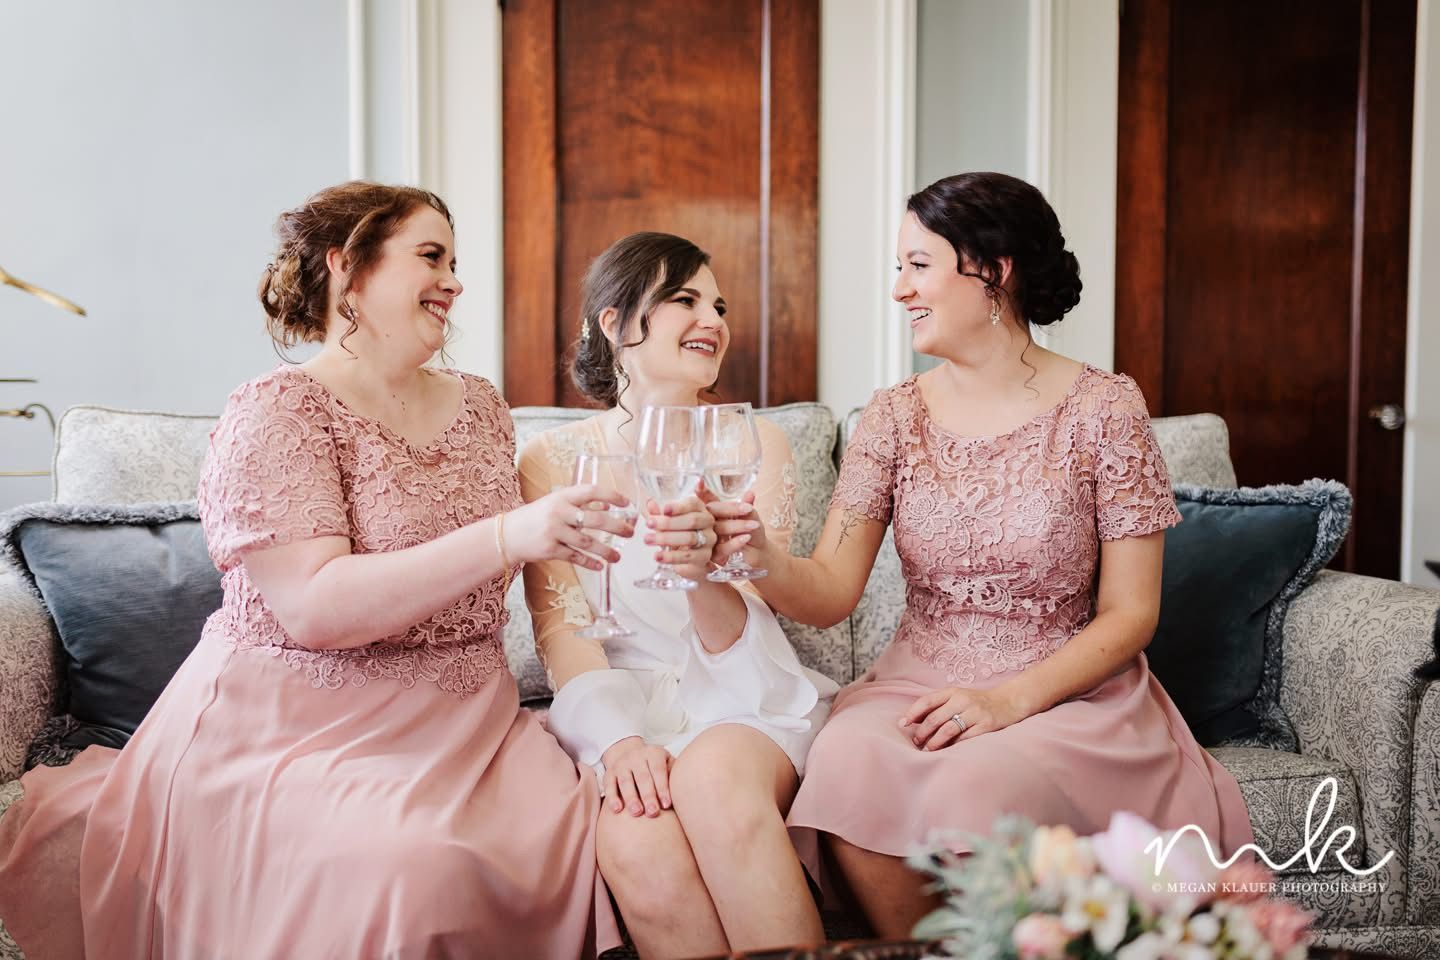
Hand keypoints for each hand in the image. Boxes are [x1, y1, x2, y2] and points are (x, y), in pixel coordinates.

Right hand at [504, 484, 635, 570]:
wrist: (508, 534)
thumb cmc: (535, 517)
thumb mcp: (554, 503)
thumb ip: (578, 504)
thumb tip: (606, 507)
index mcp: (561, 497)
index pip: (591, 491)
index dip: (611, 496)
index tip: (627, 503)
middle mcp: (558, 512)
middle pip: (595, 520)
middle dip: (617, 527)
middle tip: (630, 533)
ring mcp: (554, 531)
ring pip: (587, 542)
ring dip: (606, 551)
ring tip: (617, 557)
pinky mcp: (549, 549)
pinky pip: (575, 557)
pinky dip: (589, 562)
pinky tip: (600, 566)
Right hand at [600, 736, 673, 816]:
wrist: (629, 753)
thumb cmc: (655, 766)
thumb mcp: (666, 763)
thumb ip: (673, 774)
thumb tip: (685, 791)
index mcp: (653, 753)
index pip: (658, 771)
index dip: (663, 788)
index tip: (667, 805)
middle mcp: (636, 757)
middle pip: (643, 777)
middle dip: (648, 796)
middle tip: (653, 813)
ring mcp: (621, 764)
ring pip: (626, 781)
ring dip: (631, 798)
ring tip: (637, 813)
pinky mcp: (609, 773)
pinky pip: (609, 785)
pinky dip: (612, 797)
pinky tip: (617, 810)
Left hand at [643, 492, 715, 579]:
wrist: (684, 557)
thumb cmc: (674, 533)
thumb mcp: (664, 522)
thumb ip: (658, 514)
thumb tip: (649, 503)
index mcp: (698, 508)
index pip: (692, 503)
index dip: (678, 507)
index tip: (664, 510)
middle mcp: (707, 522)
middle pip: (692, 520)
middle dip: (668, 522)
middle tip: (648, 524)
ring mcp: (709, 539)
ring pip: (690, 538)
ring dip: (666, 538)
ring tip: (648, 539)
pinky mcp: (704, 556)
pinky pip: (688, 556)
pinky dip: (671, 557)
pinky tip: (657, 556)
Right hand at [703, 488, 767, 566]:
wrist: (758, 553)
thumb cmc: (752, 530)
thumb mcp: (751, 516)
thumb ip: (748, 506)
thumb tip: (750, 494)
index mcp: (714, 510)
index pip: (705, 498)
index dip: (702, 491)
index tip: (700, 482)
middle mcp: (707, 524)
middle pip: (711, 513)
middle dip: (730, 510)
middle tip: (748, 510)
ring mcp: (708, 540)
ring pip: (716, 530)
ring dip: (736, 527)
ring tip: (754, 525)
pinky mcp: (713, 556)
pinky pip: (721, 548)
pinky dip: (734, 543)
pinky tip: (746, 538)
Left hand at [899, 685, 1026, 749]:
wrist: (1010, 701)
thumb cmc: (978, 702)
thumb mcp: (958, 697)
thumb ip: (938, 706)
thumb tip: (913, 720)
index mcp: (953, 692)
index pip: (927, 701)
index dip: (913, 713)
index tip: (903, 724)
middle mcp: (963, 700)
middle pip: (935, 718)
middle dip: (922, 732)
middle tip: (916, 742)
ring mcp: (976, 713)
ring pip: (948, 730)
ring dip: (935, 742)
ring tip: (928, 749)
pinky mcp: (987, 726)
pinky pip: (965, 739)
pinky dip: (954, 746)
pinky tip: (948, 751)